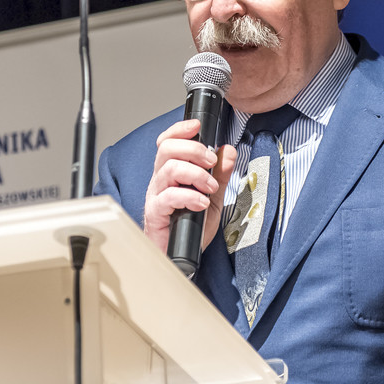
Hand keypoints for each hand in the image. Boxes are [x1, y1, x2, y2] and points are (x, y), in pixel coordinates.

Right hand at [141, 118, 237, 255]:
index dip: (180, 129)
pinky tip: (201, 203)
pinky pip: (169, 196)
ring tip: (209, 187)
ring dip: (196, 174)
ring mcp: (156, 196)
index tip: (197, 126)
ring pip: (169, 169)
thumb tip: (228, 151)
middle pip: (167, 149)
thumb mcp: (213, 198)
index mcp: (171, 173)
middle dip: (193, 149)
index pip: (168, 142)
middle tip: (211, 161)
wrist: (182, 257)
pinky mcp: (155, 213)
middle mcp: (161, 181)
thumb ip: (220, 175)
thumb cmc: (191, 228)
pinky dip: (189, 196)